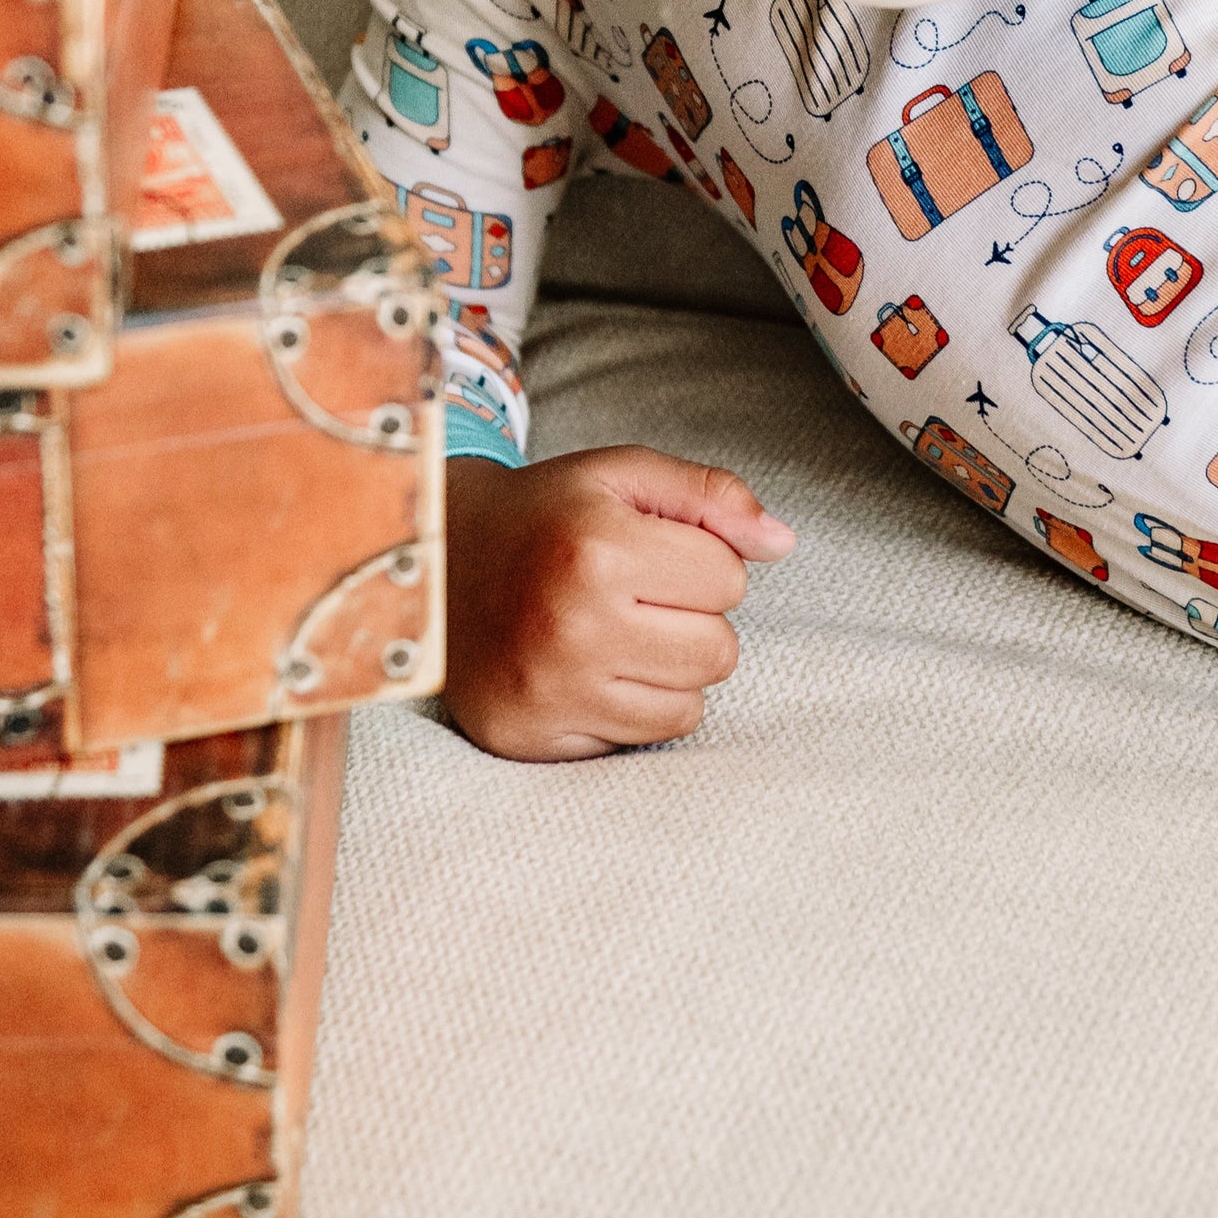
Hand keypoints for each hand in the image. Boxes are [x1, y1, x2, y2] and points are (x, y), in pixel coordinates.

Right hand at [443, 445, 795, 761]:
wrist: (435, 565)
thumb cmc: (544, 515)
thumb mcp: (622, 475)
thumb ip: (710, 496)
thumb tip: (782, 542)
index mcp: (597, 550)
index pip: (730, 579)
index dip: (703, 559)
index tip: (654, 550)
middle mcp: (572, 628)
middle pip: (719, 651)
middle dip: (694, 618)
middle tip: (637, 594)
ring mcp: (549, 693)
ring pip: (689, 707)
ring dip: (669, 670)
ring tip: (614, 631)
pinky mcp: (532, 741)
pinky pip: (639, 743)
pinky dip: (630, 708)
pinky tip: (588, 669)